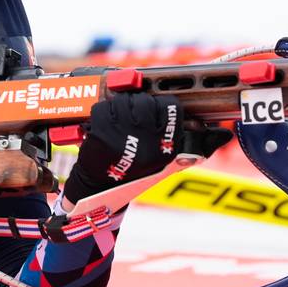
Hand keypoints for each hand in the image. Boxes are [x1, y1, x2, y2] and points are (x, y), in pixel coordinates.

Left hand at [62, 92, 183, 208]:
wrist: (99, 185)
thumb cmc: (129, 171)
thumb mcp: (158, 162)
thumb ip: (169, 142)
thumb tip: (188, 140)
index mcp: (165, 147)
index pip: (171, 108)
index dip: (159, 105)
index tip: (152, 108)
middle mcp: (147, 139)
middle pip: (146, 101)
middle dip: (137, 104)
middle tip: (131, 115)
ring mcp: (125, 133)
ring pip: (124, 101)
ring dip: (119, 106)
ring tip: (117, 121)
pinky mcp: (103, 131)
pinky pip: (103, 107)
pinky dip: (102, 112)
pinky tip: (104, 124)